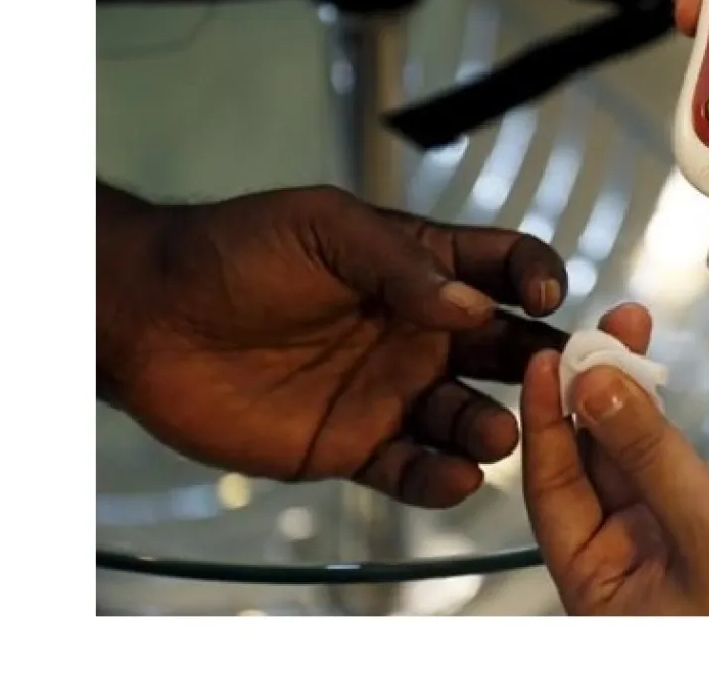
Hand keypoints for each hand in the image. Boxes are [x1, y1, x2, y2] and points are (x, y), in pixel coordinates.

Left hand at [98, 184, 567, 508]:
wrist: (151, 318)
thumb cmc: (233, 252)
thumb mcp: (326, 228)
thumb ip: (401, 264)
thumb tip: (474, 304)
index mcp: (423, 268)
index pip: (504, 268)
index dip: (537, 277)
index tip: (548, 295)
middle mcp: (421, 333)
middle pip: (506, 349)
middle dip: (540, 365)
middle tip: (557, 379)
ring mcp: (393, 392)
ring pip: (468, 418)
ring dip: (493, 427)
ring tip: (496, 434)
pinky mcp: (356, 446)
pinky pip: (414, 470)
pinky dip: (441, 479)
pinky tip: (454, 476)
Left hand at [520, 303, 708, 614]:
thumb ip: (649, 454)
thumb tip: (595, 388)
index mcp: (603, 590)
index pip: (553, 493)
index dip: (546, 422)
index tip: (547, 360)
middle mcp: (627, 568)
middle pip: (588, 465)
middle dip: (592, 394)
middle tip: (601, 331)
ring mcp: (669, 544)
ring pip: (629, 457)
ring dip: (628, 397)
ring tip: (628, 333)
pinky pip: (670, 463)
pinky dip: (662, 420)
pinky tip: (657, 380)